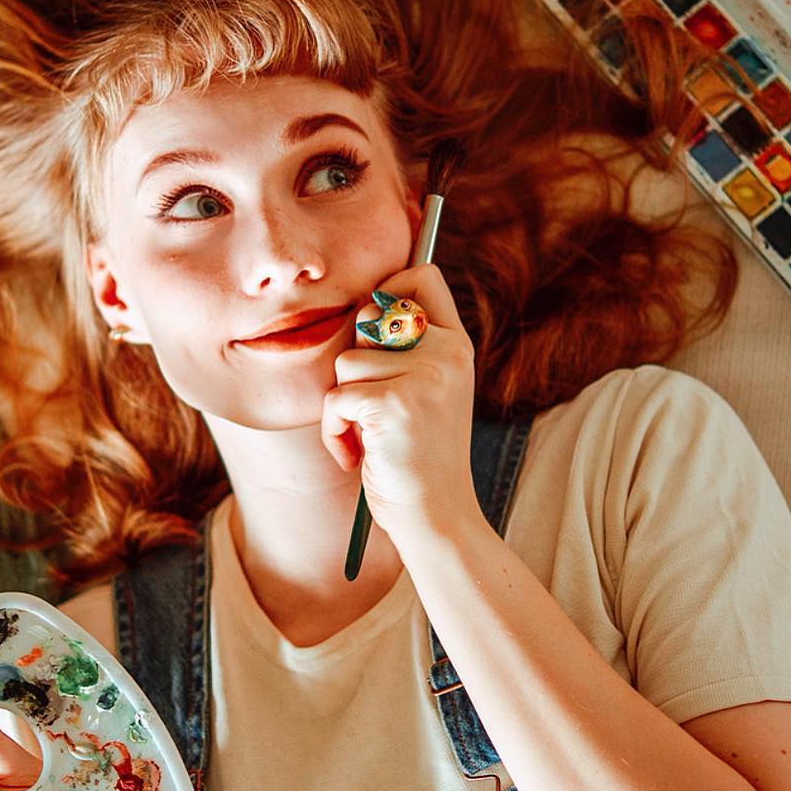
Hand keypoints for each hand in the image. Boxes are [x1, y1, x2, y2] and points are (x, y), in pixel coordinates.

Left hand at [322, 262, 481, 545]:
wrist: (436, 515)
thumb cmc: (419, 457)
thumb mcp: (428, 391)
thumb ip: (407, 349)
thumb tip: (365, 307)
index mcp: (456, 344)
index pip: (422, 276)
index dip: (389, 286)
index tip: (374, 325)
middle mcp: (446, 353)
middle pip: (367, 315)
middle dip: (355, 360)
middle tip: (372, 403)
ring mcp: (424, 376)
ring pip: (345, 361)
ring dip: (342, 405)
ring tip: (367, 436)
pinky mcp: (394, 403)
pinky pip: (335, 397)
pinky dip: (334, 431)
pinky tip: (358, 455)